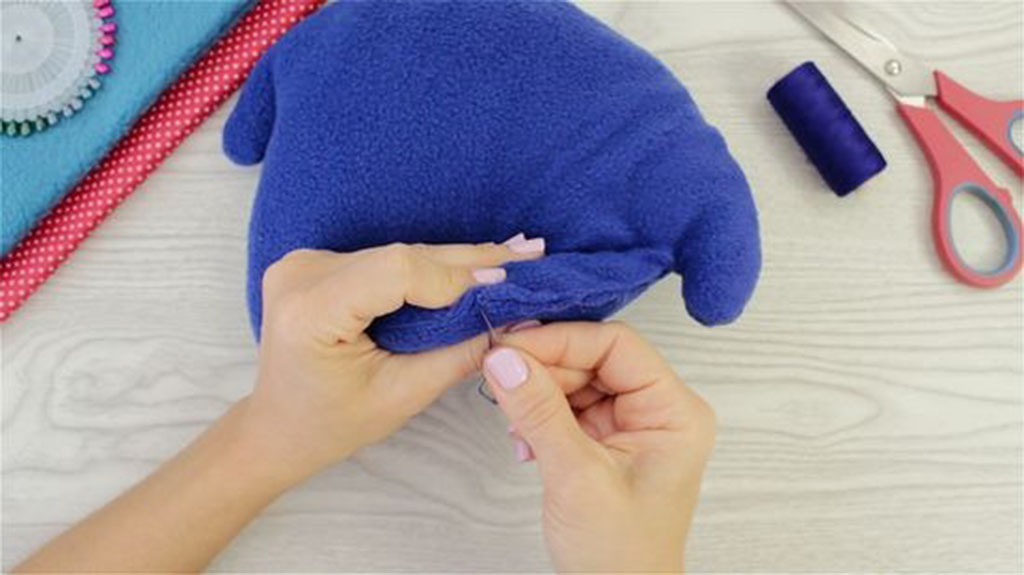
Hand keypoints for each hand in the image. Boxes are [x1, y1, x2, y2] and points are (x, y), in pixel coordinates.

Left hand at [241, 238, 543, 485]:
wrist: (279, 426)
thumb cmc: (332, 423)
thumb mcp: (400, 396)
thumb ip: (455, 355)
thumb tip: (512, 321)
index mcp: (310, 311)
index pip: (395, 272)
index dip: (455, 275)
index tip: (509, 282)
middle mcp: (301, 274)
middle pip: (400, 255)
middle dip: (469, 261)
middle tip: (530, 256)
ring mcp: (305, 262)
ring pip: (398, 253)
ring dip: (455, 260)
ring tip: (514, 257)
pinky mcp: (318, 262)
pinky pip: (384, 258)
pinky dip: (429, 264)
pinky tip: (473, 260)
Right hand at [481, 322, 714, 572]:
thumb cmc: (620, 555)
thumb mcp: (576, 477)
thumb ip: (540, 412)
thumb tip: (505, 358)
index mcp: (674, 412)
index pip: (616, 346)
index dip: (561, 341)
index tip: (510, 346)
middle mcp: (658, 410)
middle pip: (593, 358)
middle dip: (545, 369)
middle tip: (500, 376)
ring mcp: (631, 425)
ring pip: (576, 379)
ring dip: (538, 394)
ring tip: (515, 422)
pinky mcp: (606, 440)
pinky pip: (568, 405)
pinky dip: (540, 415)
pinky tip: (525, 439)